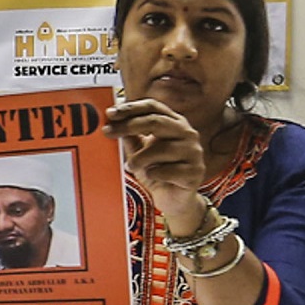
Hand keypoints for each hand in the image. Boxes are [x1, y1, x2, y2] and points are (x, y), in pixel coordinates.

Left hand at [102, 98, 206, 223]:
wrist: (173, 198)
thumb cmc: (155, 169)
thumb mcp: (139, 150)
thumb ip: (129, 136)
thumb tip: (112, 121)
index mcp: (173, 122)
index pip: (152, 106)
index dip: (130, 108)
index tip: (110, 113)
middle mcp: (187, 133)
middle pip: (156, 121)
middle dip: (129, 126)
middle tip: (108, 133)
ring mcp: (194, 152)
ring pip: (161, 148)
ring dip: (139, 158)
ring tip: (131, 166)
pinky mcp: (195, 172)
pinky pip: (169, 170)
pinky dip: (154, 173)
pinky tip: (151, 176)